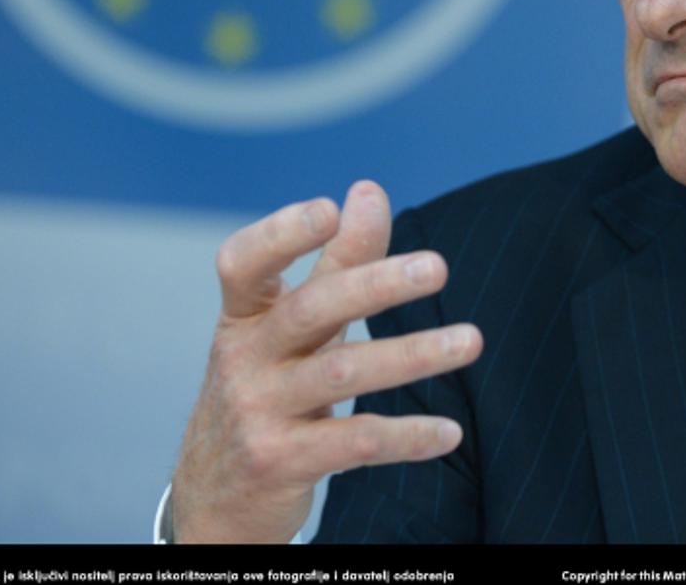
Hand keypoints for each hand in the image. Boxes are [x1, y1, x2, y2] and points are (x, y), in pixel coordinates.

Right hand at [169, 181, 482, 542]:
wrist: (214, 495)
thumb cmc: (266, 388)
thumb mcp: (290, 327)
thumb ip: (335, 263)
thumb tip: (367, 189)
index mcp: (243, 316)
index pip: (243, 263)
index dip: (280, 233)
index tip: (330, 208)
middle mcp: (242, 358)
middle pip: (310, 310)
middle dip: (375, 285)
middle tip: (437, 266)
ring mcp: (256, 411)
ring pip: (341, 374)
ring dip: (412, 355)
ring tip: (470, 340)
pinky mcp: (278, 462)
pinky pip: (352, 443)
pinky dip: (406, 436)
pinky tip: (449, 432)